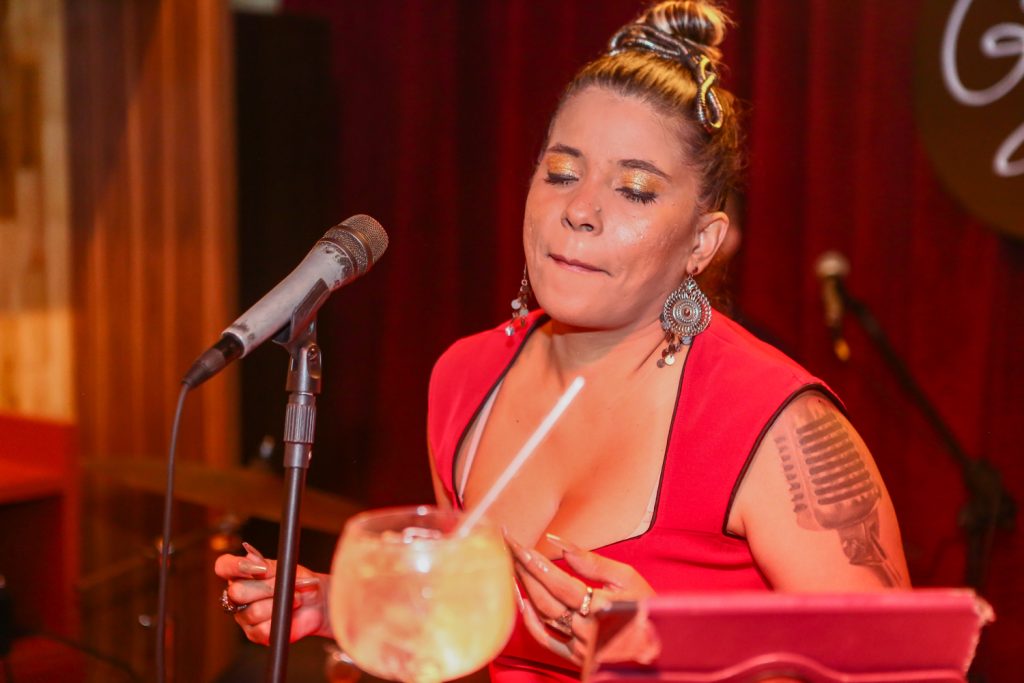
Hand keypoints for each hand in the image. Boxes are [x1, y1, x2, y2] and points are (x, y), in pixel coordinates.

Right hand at [213, 542, 332, 643]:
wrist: (316, 601)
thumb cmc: (298, 581)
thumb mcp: (286, 568)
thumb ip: (268, 565)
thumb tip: (251, 558)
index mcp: (240, 573)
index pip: (223, 566)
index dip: (235, 566)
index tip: (262, 569)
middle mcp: (237, 595)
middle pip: (236, 592)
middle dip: (266, 588)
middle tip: (286, 586)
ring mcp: (244, 615)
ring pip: (252, 612)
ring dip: (278, 604)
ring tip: (294, 599)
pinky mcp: (254, 633)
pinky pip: (262, 629)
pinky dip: (280, 620)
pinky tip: (288, 614)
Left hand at [505, 532, 656, 666]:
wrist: (658, 648)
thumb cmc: (646, 609)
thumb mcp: (627, 578)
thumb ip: (593, 562)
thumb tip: (559, 544)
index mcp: (602, 609)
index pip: (560, 583)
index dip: (536, 564)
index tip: (518, 545)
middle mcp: (587, 631)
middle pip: (545, 599)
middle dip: (524, 571)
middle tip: (508, 548)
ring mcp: (579, 647)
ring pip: (542, 616)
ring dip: (524, 589)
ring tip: (512, 565)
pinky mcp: (575, 657)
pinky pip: (544, 638)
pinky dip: (529, 619)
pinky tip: (520, 598)